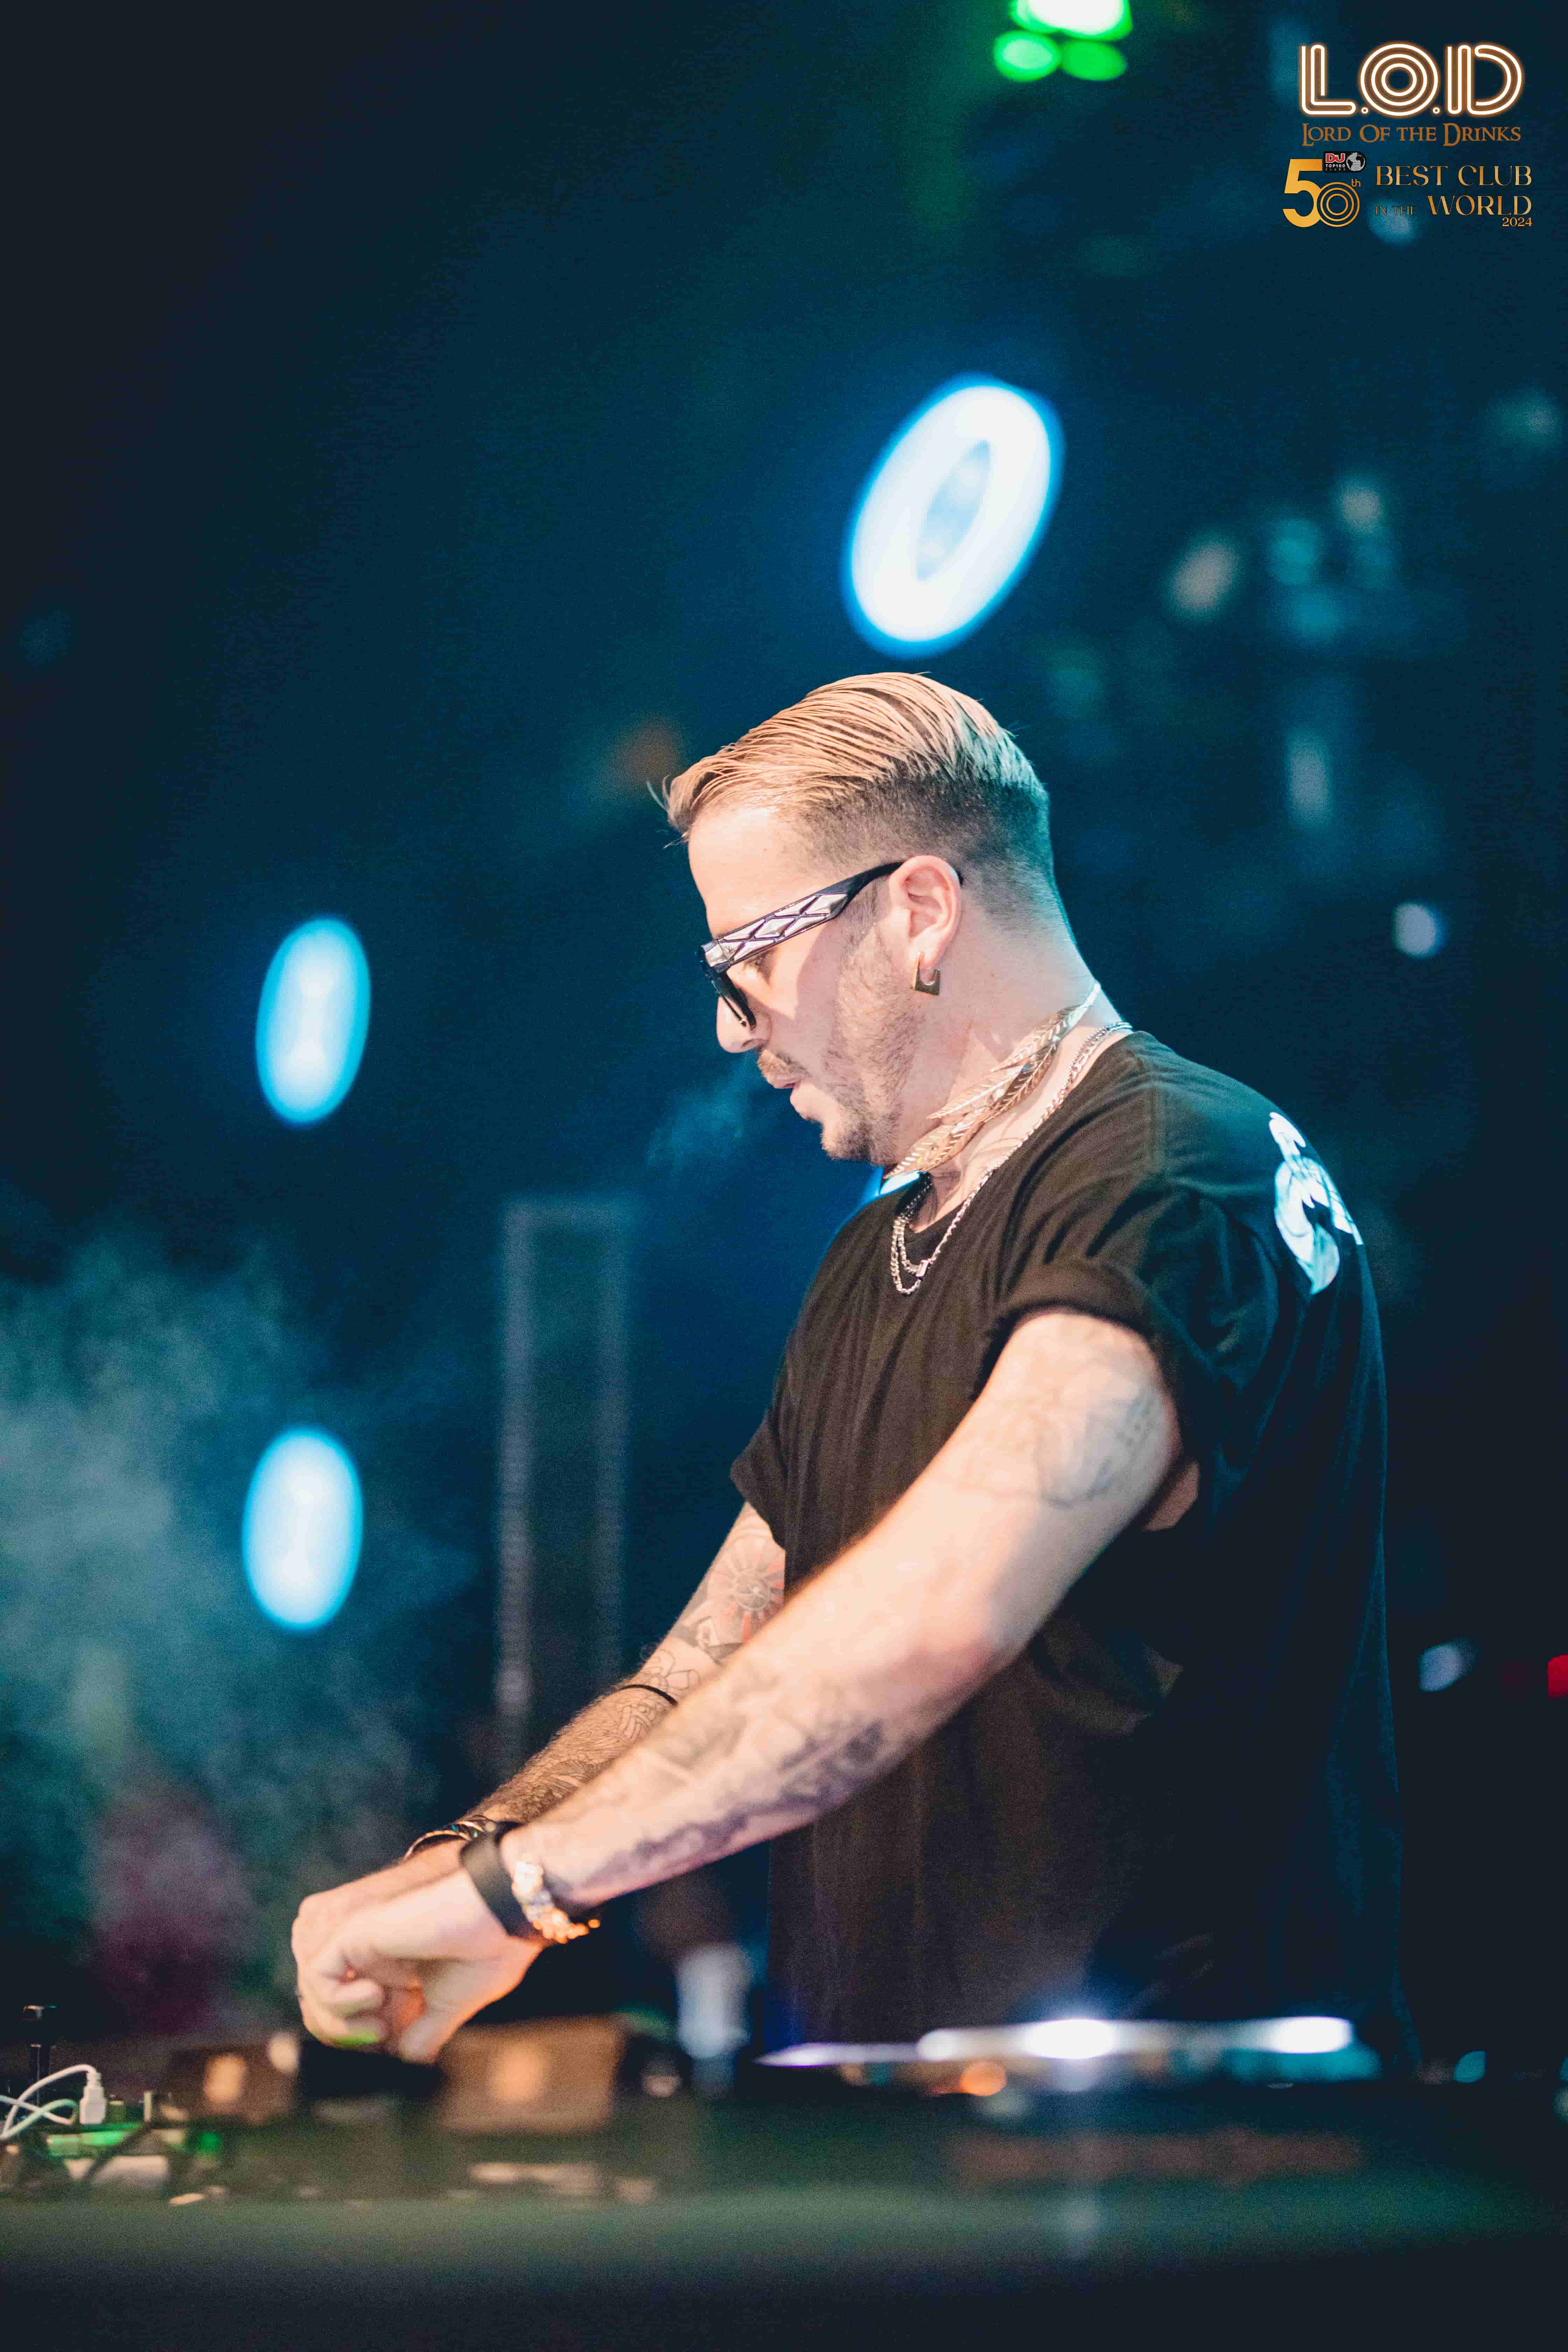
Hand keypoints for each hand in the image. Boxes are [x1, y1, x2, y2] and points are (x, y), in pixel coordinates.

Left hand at [293, 1846, 470, 2050]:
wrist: (500, 1912)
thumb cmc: (489, 1951)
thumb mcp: (451, 2007)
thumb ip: (423, 2033)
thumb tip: (405, 2063)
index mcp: (398, 1971)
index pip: (352, 2016)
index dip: (362, 2043)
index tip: (393, 2052)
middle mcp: (374, 1955)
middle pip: (324, 2006)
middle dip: (344, 2037)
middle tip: (380, 2042)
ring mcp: (363, 1942)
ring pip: (314, 1992)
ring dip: (340, 2024)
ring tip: (380, 2027)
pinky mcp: (356, 1932)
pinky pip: (318, 1974)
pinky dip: (337, 2000)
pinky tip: (375, 1997)